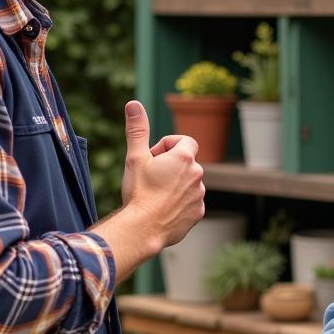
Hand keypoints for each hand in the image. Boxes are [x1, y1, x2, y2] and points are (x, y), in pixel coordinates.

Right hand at [121, 100, 204, 247]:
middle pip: (186, 163)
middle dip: (170, 166)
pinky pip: (191, 202)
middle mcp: (197, 175)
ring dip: (175, 184)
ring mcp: (199, 196)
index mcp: (184, 159)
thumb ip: (137, 130)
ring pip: (189, 183)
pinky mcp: (198, 213)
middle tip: (150, 176)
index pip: (185, 141)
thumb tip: (134, 104)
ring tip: (155, 194)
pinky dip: (180, 202)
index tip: (154, 157)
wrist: (143, 229)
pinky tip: (162, 209)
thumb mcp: (135, 158)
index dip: (169, 146)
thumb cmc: (138, 192)